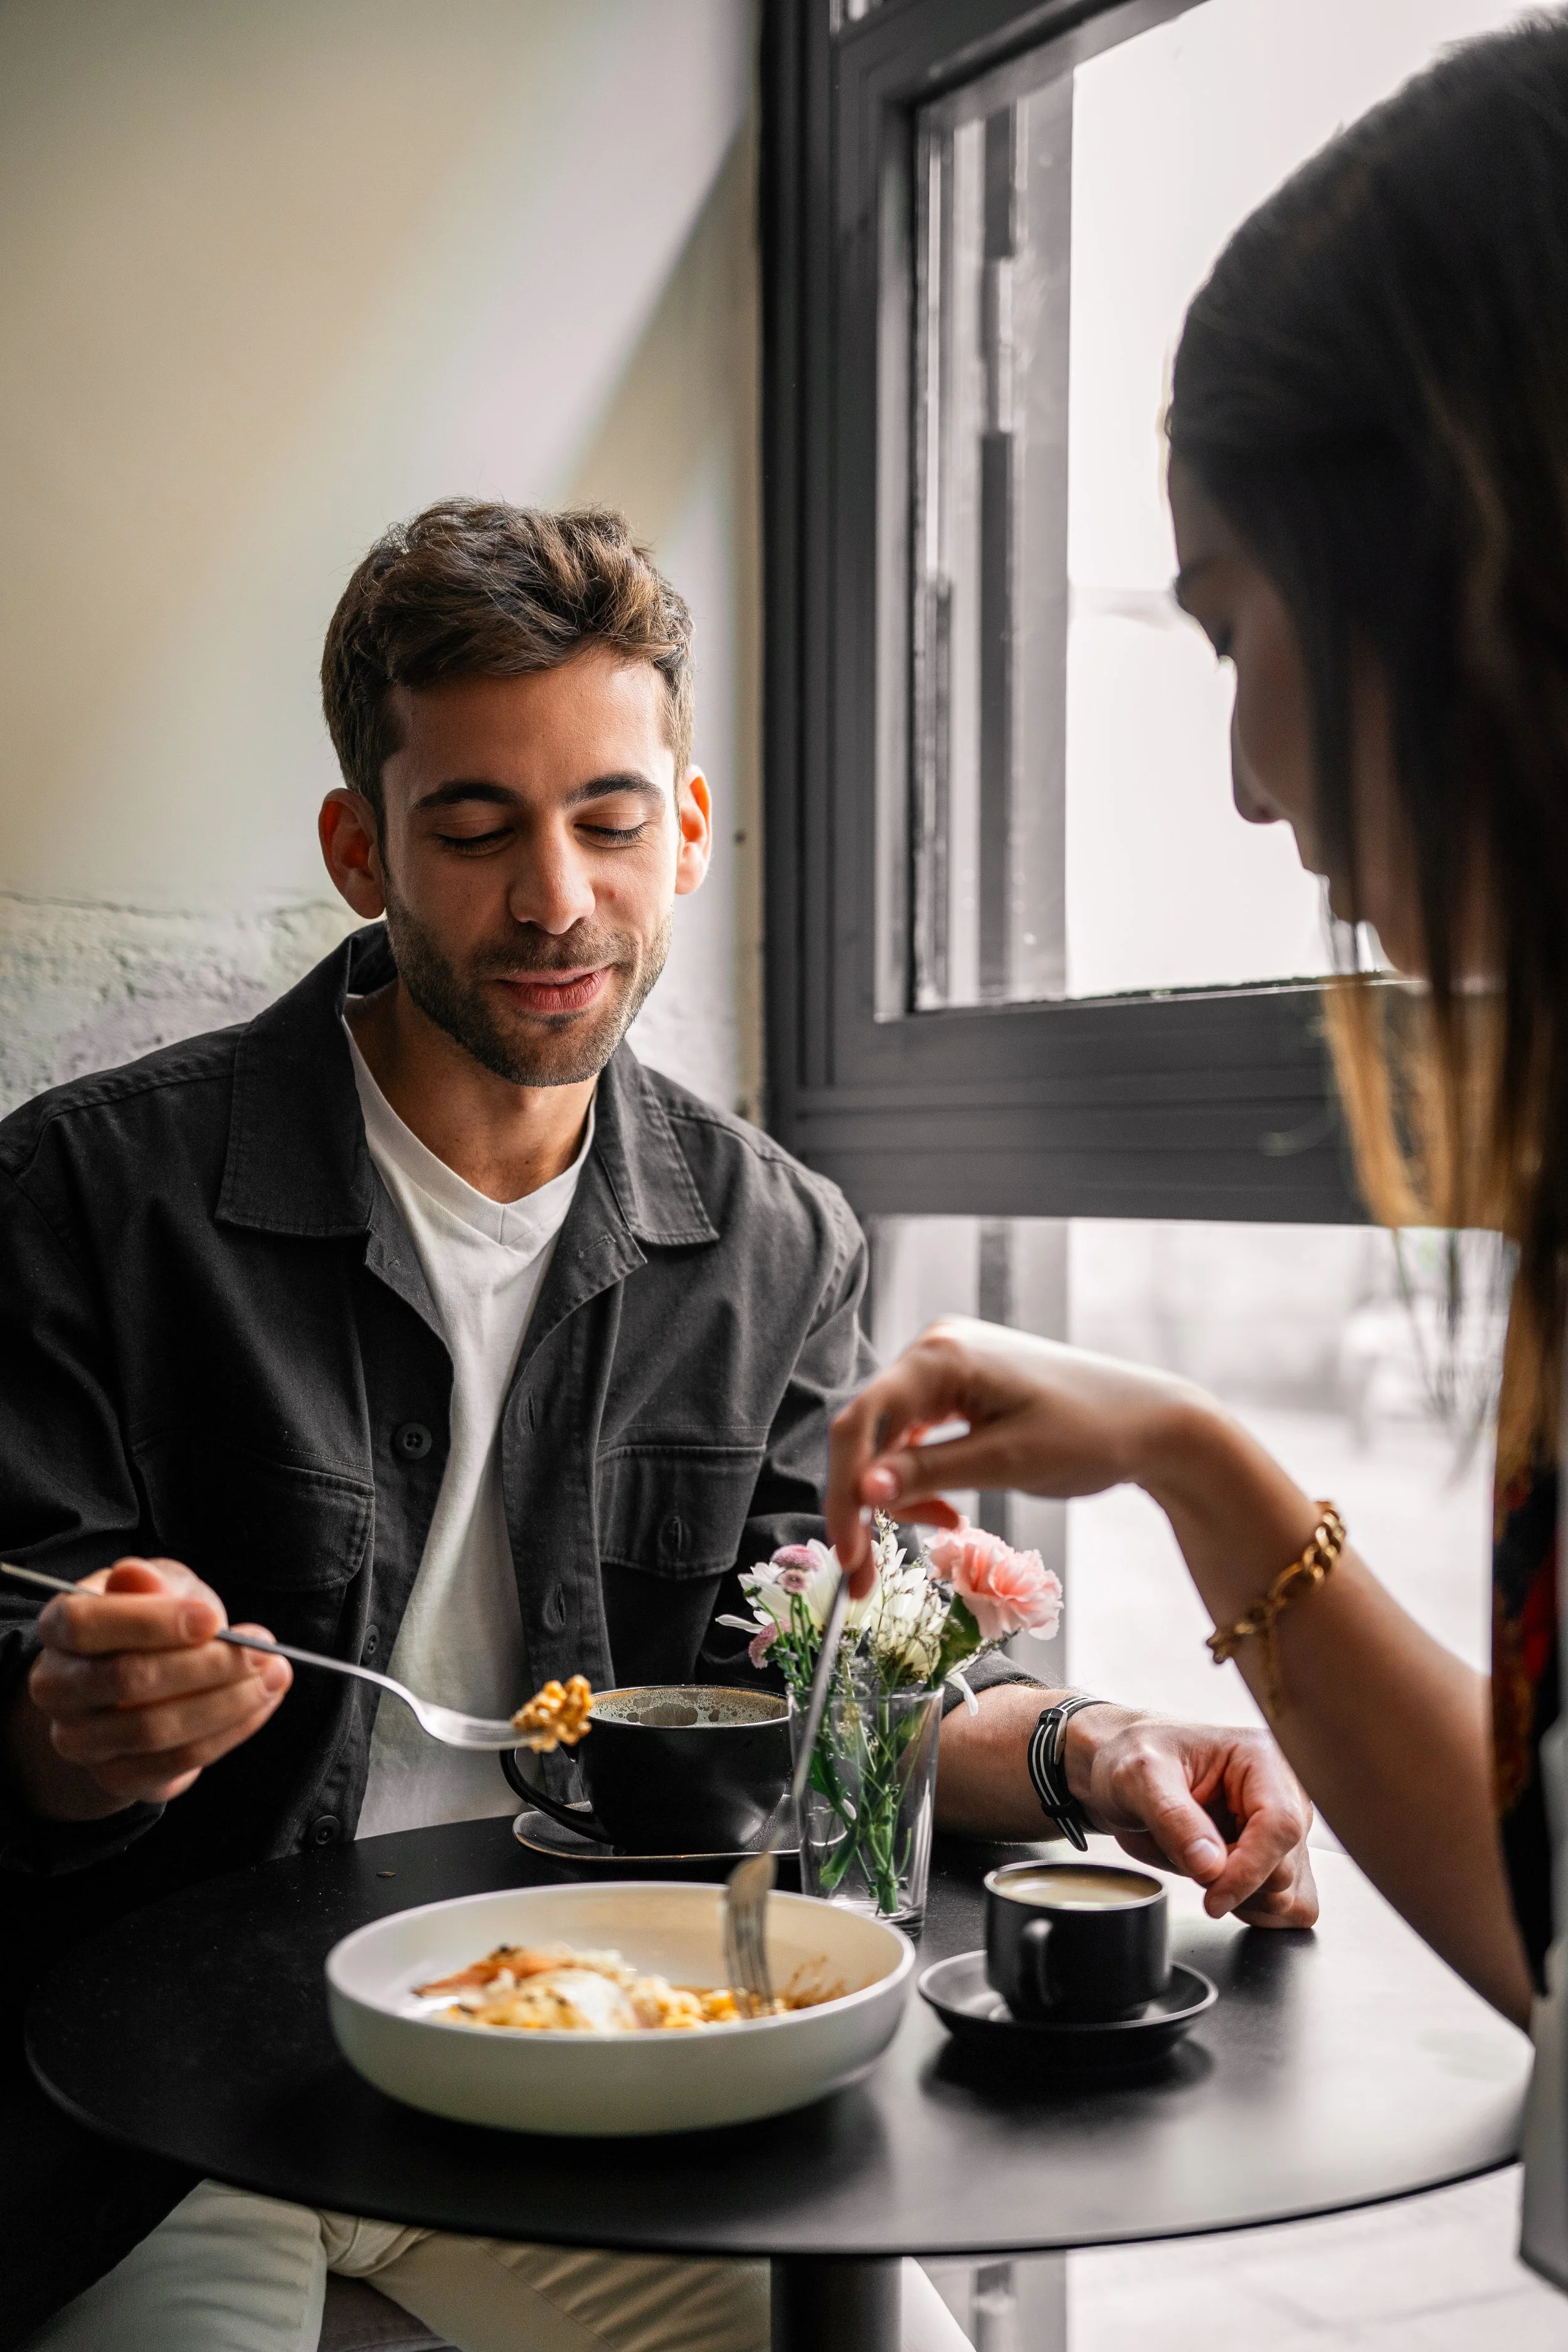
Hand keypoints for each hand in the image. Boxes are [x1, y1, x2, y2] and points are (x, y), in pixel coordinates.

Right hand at [6, 1557, 292, 1819]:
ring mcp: (80, 1739)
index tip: (212, 1618)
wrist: (140, 1688)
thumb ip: (152, 1582)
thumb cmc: (153, 1622)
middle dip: (207, 1664)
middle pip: (127, 1680)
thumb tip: (137, 1576)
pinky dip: (228, 1733)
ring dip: (227, 1702)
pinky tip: (261, 1704)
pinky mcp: (115, 1776)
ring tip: (273, 1674)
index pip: (86, 1625)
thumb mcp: (158, 1586)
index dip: (150, 1622)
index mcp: (58, 1627)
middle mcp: (55, 1687)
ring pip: (154, 1728)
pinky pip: (175, 1762)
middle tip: (261, 1649)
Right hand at [827, 1317, 1205, 1590]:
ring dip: (898, 1492)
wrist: (1154, 1421)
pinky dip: (922, 1477)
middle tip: (866, 1571)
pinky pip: (918, 1435)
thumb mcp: (1007, 1462)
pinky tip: (947, 1510)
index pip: (862, 1422)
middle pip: (869, 1430)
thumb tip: (861, 1490)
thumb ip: (929, 1474)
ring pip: (890, 1438)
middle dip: (866, 1501)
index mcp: (940, 1354)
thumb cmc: (1091, 1434)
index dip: (843, 1491)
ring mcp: (947, 1364)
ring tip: (942, 1528)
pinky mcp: (962, 1385)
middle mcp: (934, 1348)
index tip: (848, 1557)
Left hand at [1067, 1705, 1317, 1926]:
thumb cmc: (1135, 1759)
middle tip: (1187, 1858)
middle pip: (1284, 1870)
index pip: (1280, 1826)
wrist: (1126, 1774)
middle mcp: (1284, 1793)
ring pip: (1289, 1896)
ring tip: (1200, 1867)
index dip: (1247, 1870)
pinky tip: (1221, 1888)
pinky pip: (1290, 1909)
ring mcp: (1283, 1830)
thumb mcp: (1138, 1775)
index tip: (1211, 1896)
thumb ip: (1172, 1817)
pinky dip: (1256, 1911)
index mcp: (1261, 1758)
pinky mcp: (1277, 1859)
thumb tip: (1211, 1867)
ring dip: (1243, 1900)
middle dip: (1233, 1884)